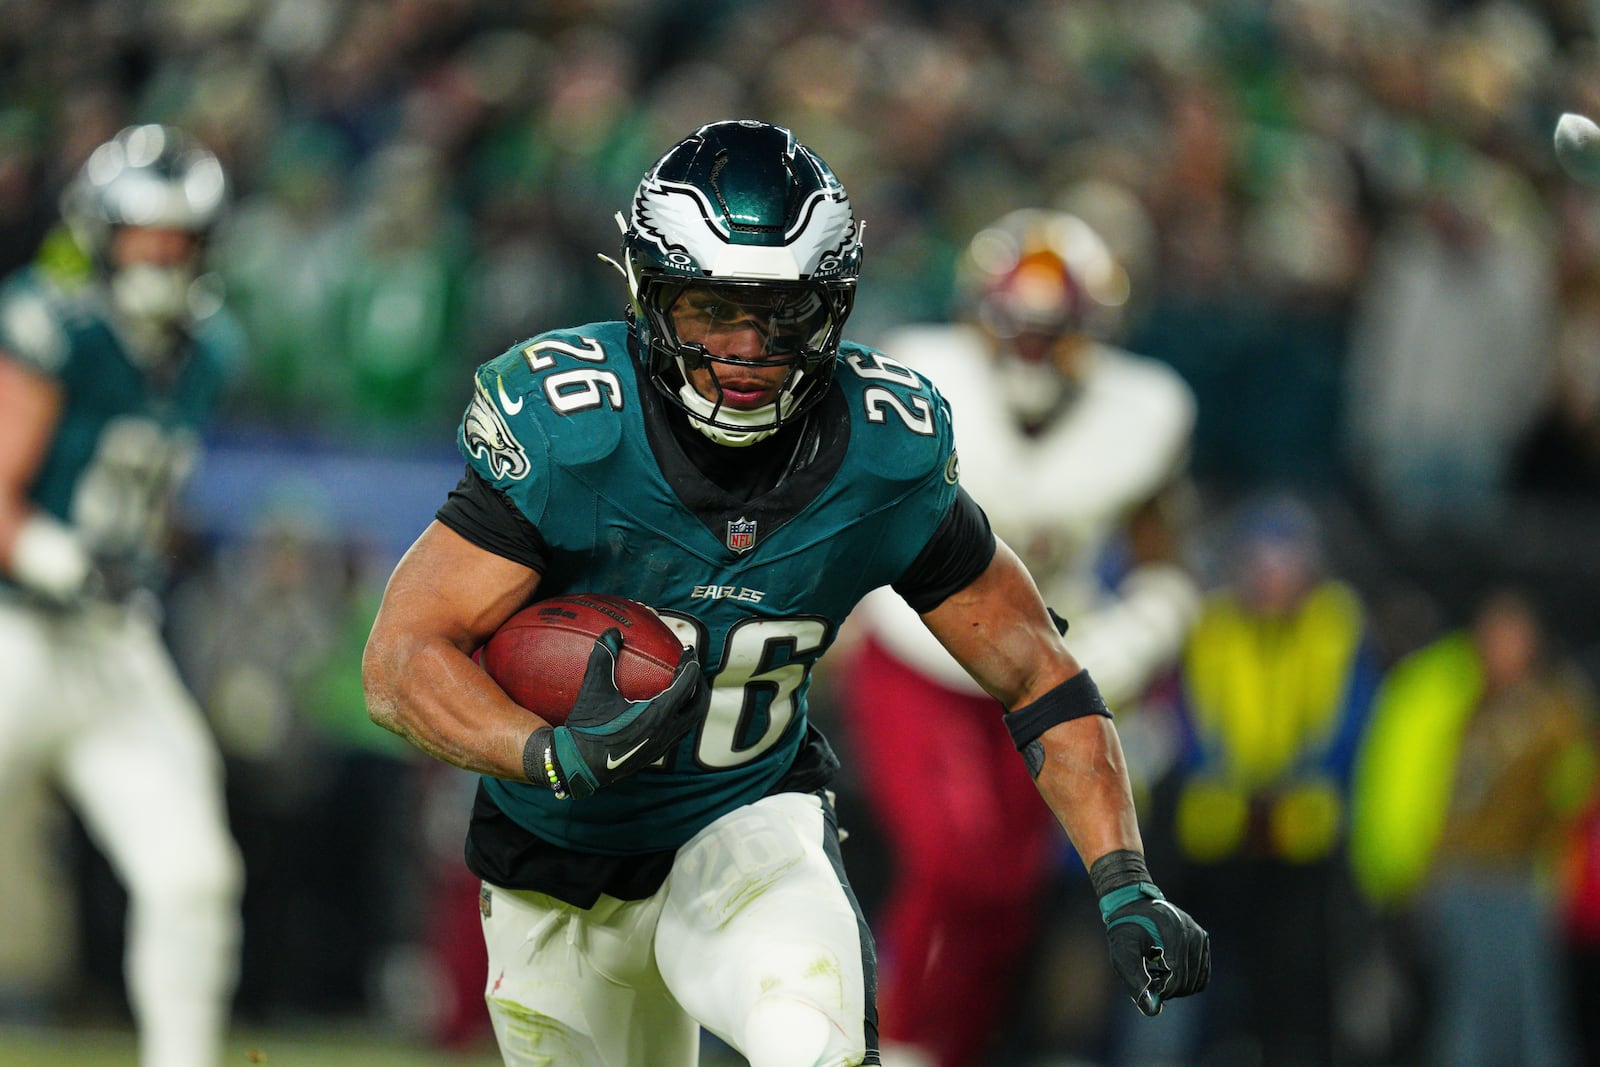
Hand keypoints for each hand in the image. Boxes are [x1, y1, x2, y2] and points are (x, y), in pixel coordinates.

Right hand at [536, 628, 708, 798]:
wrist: (577, 766)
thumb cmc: (586, 727)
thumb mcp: (594, 690)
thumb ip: (603, 657)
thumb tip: (613, 632)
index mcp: (658, 715)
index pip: (687, 685)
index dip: (691, 665)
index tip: (688, 651)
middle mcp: (666, 732)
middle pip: (698, 706)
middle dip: (699, 685)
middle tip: (691, 669)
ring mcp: (662, 746)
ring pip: (689, 722)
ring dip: (691, 703)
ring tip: (683, 687)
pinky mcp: (654, 755)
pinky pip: (677, 733)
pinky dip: (679, 717)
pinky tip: (664, 708)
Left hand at [1099, 881, 1210, 1015]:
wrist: (1133, 905)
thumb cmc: (1125, 930)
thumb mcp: (1122, 953)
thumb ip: (1135, 981)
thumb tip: (1151, 1010)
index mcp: (1172, 934)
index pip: (1175, 981)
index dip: (1160, 991)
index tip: (1146, 984)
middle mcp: (1191, 933)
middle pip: (1187, 983)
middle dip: (1167, 987)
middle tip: (1150, 976)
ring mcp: (1199, 936)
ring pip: (1196, 982)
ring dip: (1177, 984)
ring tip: (1158, 970)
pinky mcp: (1202, 940)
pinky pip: (1202, 975)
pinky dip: (1188, 981)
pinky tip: (1170, 971)